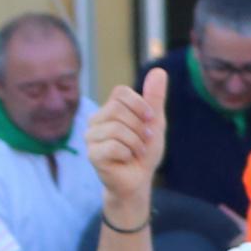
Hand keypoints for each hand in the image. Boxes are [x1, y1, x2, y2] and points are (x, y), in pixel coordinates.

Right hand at [87, 66, 164, 221]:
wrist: (138, 180)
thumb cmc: (144, 151)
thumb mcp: (155, 122)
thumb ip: (155, 98)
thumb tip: (159, 70)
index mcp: (110, 109)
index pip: (120, 92)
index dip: (139, 104)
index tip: (149, 119)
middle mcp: (96, 120)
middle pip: (118, 109)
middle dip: (139, 127)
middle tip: (144, 141)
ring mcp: (91, 137)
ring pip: (117, 129)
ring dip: (136, 143)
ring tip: (136, 152)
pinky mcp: (92, 154)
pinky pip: (114, 146)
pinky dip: (128, 154)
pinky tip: (126, 160)